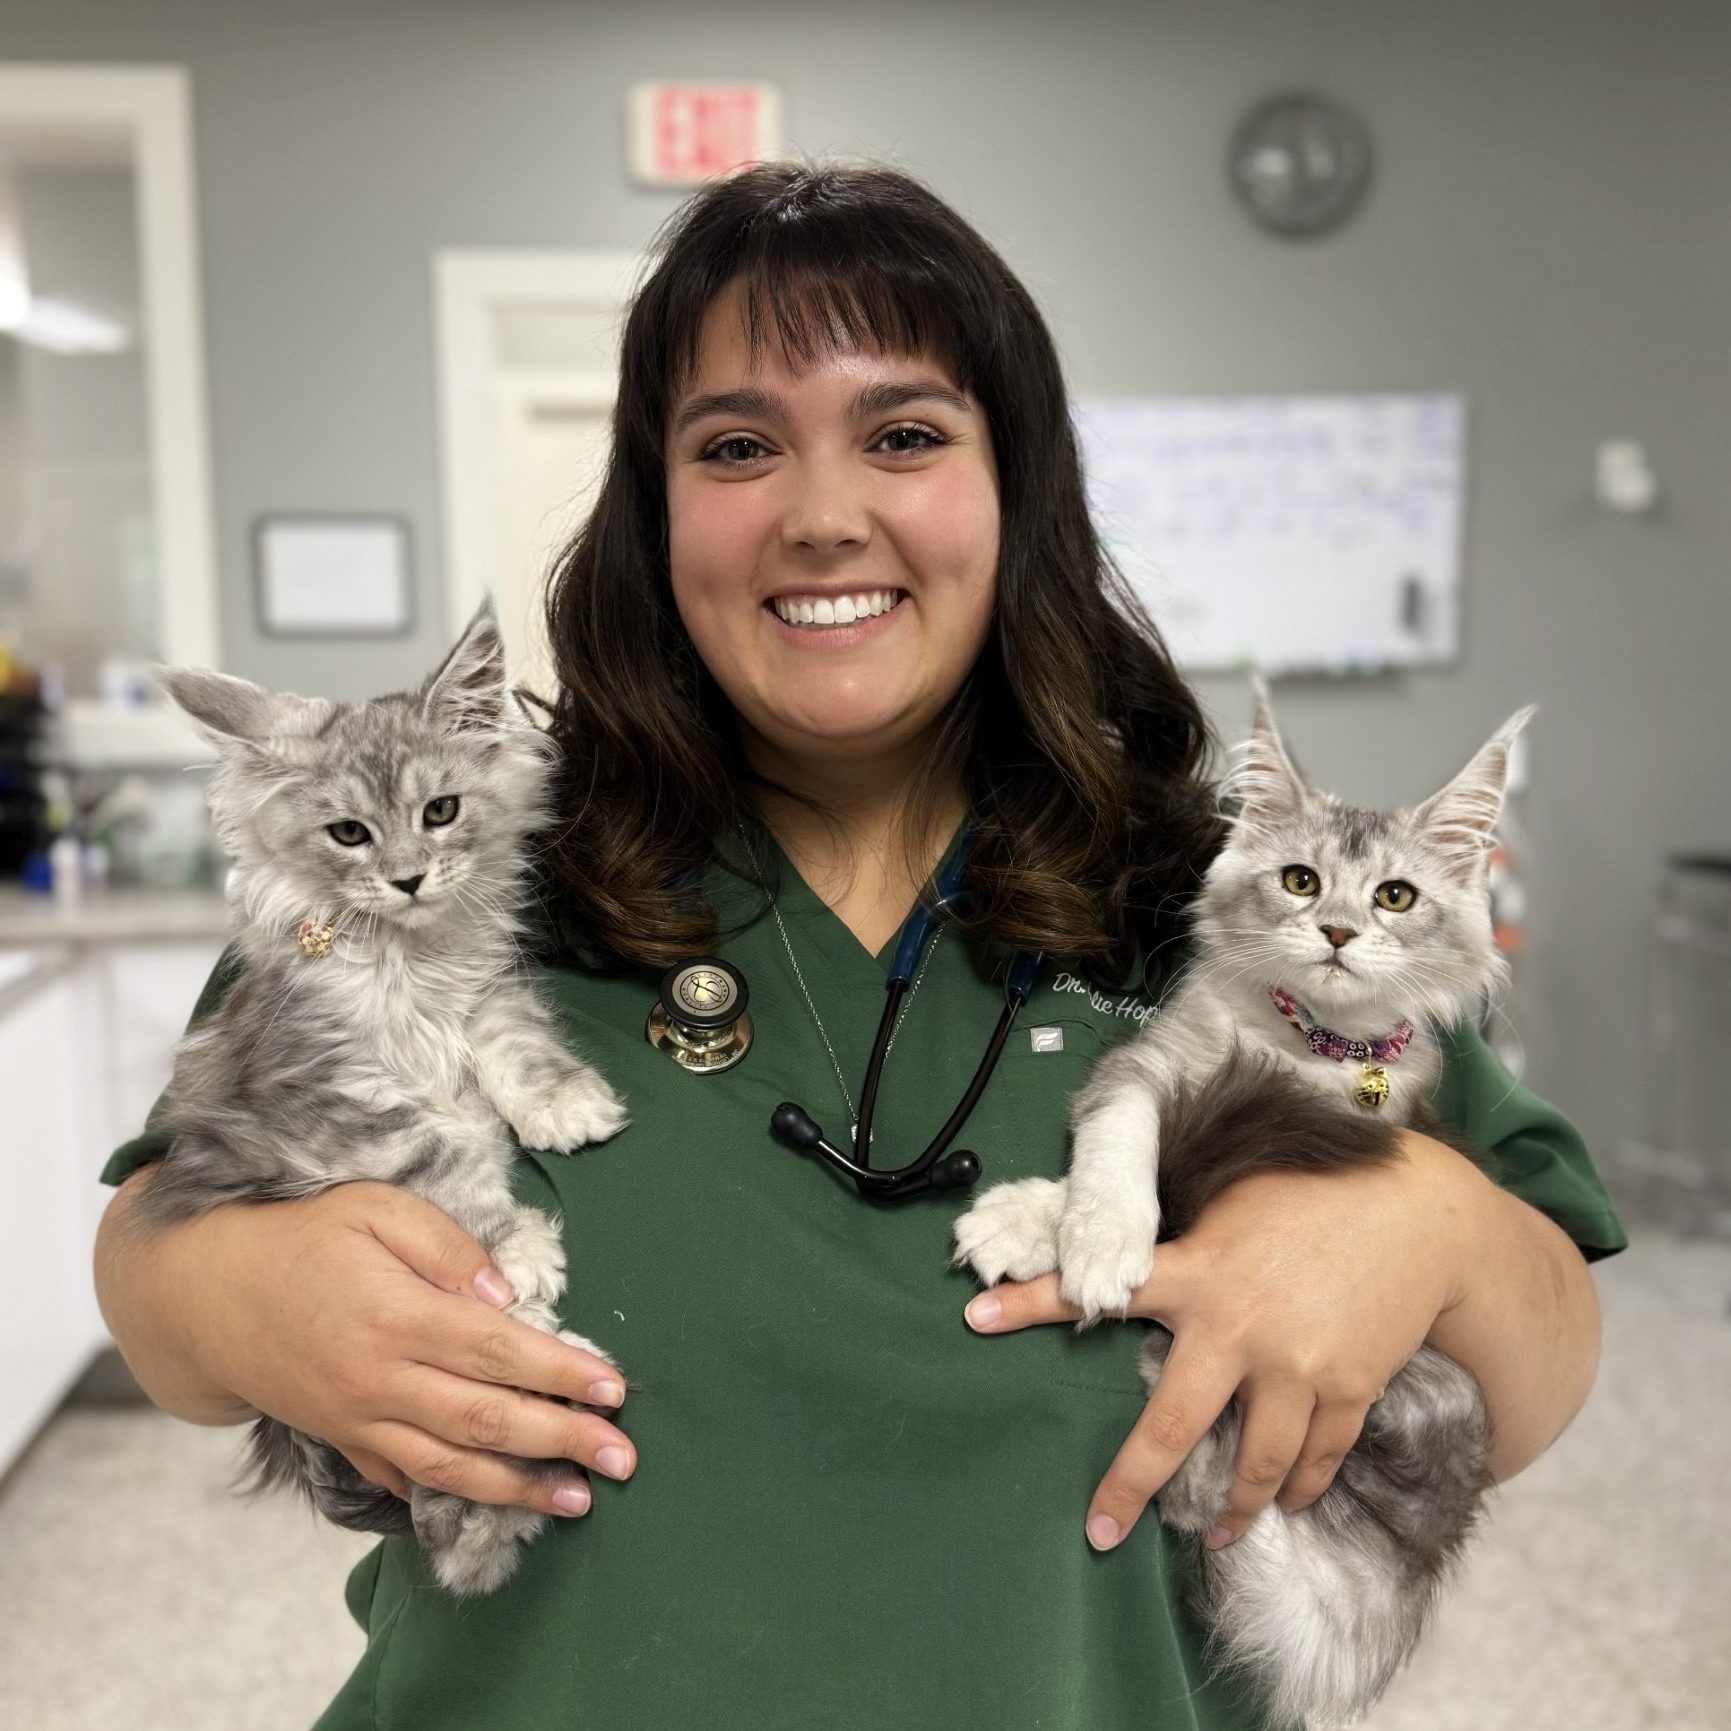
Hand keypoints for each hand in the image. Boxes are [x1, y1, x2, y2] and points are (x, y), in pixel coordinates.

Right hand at [145, 1176, 637, 1517]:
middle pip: (486, 1419)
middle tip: (623, 1457)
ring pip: (450, 1465)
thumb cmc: (301, 1235)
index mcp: (397, 1314)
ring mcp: (358, 1418)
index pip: (496, 1351)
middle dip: (562, 1441)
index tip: (614, 1389)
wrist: (201, 1291)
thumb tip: (503, 1294)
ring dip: (519, 1487)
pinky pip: (402, 1479)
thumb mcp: (373, 1207)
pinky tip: (495, 1505)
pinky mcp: (341, 1437)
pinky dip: (451, 1496)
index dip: (559, 1373)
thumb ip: (445, 1246)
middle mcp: (380, 1378)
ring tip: (579, 1500)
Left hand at [963, 1131, 1472, 1550]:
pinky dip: (1303, 1485)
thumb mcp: (1233, 1205)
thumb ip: (1189, 1249)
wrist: (1420, 1216)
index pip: (1101, 1287)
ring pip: (1256, 1464)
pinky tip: (1290, 1501)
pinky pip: (1317, 1457)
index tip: (973, 1317)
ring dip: (1234, 1508)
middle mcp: (1239, 1329)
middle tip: (1101, 1531)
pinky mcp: (1348, 1389)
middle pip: (1173, 1426)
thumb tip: (1140, 1267)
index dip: (1032, 1302)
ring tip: (1215, 1534)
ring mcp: (1297, 1368)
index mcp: (1198, 1272)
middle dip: (1131, 1484)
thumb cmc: (1313, 1195)